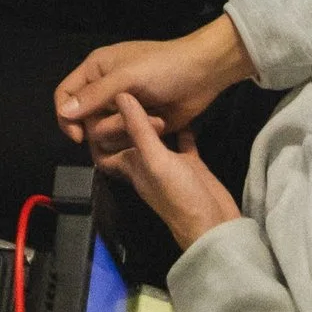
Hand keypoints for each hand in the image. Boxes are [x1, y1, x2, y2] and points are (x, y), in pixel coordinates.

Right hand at [54, 18, 253, 155]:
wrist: (202, 74)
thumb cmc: (164, 67)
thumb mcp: (128, 77)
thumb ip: (95, 95)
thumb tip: (65, 112)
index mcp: (96, 70)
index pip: (65, 95)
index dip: (66, 117)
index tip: (81, 136)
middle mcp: (104, 89)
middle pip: (86, 121)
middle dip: (111, 125)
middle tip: (133, 121)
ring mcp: (122, 108)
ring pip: (106, 135)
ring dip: (130, 131)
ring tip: (157, 120)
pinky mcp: (138, 124)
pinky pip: (124, 141)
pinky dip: (139, 137)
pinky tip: (159, 128)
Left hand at [96, 90, 246, 251]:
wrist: (213, 223)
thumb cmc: (178, 195)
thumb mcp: (155, 160)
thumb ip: (139, 129)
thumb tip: (120, 94)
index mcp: (131, 166)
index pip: (103, 148)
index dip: (98, 129)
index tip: (100, 102)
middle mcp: (145, 163)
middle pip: (128, 138)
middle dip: (127, 116)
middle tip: (130, 87)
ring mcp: (168, 164)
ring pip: (155, 137)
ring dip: (153, 117)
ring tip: (154, 90)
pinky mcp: (189, 164)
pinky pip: (182, 141)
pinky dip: (181, 126)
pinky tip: (182, 109)